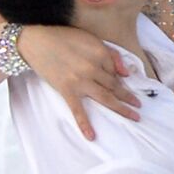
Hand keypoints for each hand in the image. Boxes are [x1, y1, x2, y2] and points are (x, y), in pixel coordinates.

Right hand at [18, 25, 140, 140]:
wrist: (35, 41)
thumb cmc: (63, 38)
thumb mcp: (91, 39)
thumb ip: (110, 54)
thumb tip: (126, 73)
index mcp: (100, 53)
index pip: (115, 70)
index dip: (118, 78)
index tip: (121, 84)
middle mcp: (93, 68)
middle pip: (115, 86)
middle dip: (128, 97)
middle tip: (139, 106)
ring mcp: (80, 81)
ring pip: (105, 97)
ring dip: (121, 109)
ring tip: (134, 117)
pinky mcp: (66, 90)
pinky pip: (77, 110)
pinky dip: (84, 124)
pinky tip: (91, 136)